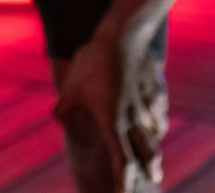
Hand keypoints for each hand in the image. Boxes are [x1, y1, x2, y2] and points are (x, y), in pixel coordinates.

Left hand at [53, 37, 168, 192]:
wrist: (122, 36)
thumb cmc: (93, 63)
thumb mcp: (72, 87)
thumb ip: (65, 106)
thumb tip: (56, 118)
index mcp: (113, 122)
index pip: (122, 159)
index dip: (123, 180)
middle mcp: (132, 118)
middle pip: (144, 151)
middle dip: (148, 169)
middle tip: (154, 181)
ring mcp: (145, 103)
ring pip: (154, 132)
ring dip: (154, 146)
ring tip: (156, 158)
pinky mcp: (151, 88)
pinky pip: (158, 111)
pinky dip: (158, 122)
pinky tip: (157, 125)